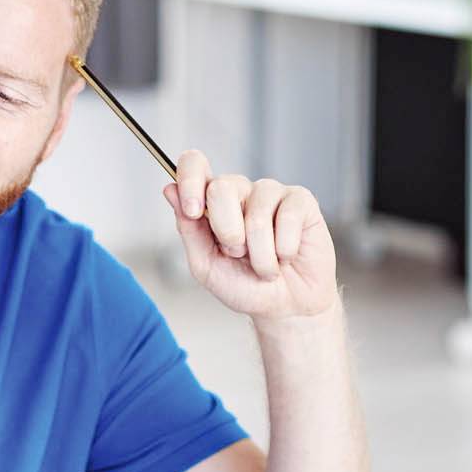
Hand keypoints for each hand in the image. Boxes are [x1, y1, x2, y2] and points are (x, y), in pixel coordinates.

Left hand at [165, 150, 338, 322]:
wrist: (285, 307)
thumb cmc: (245, 285)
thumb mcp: (206, 266)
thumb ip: (189, 229)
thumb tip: (170, 188)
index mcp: (211, 201)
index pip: (194, 164)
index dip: (189, 180)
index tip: (193, 211)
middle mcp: (239, 190)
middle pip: (221, 188)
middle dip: (227, 232)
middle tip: (238, 254)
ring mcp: (271, 193)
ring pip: (256, 213)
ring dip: (260, 254)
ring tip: (266, 265)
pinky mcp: (301, 201)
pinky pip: (288, 218)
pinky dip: (284, 249)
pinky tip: (287, 256)